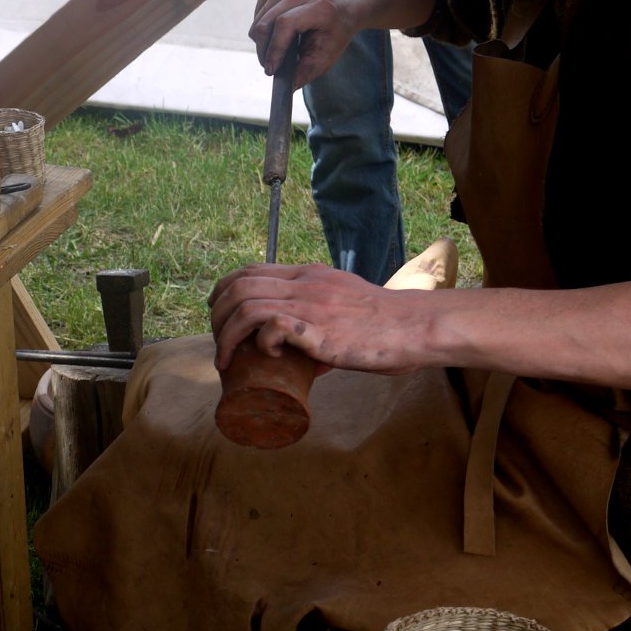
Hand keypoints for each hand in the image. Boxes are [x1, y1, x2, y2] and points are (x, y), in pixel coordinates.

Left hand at [208, 262, 431, 374]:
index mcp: (308, 275)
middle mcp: (305, 283)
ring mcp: (311, 304)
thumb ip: (320, 324)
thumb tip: (305, 361)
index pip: (250, 270)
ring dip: (227, 335)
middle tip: (218, 343)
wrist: (414, 327)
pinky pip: (273, 326)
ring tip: (226, 359)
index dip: (223, 290)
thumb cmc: (383, 325)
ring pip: (247, 305)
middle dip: (216, 315)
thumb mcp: (344, 307)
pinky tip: (267, 356)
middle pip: (239, 286)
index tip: (216, 313)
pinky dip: (260, 342)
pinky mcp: (320, 330)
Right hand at [249, 0, 359, 86]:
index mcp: (320, 6)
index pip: (285, 24)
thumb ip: (306, 71)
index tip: (271, 70)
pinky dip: (260, 27)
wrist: (343, 3)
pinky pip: (257, 12)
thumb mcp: (328, 55)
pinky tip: (275, 33)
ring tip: (275, 51)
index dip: (274, 48)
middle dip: (264, 50)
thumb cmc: (335, 32)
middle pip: (266, 22)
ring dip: (261, 41)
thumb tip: (287, 87)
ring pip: (258, 19)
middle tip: (269, 67)